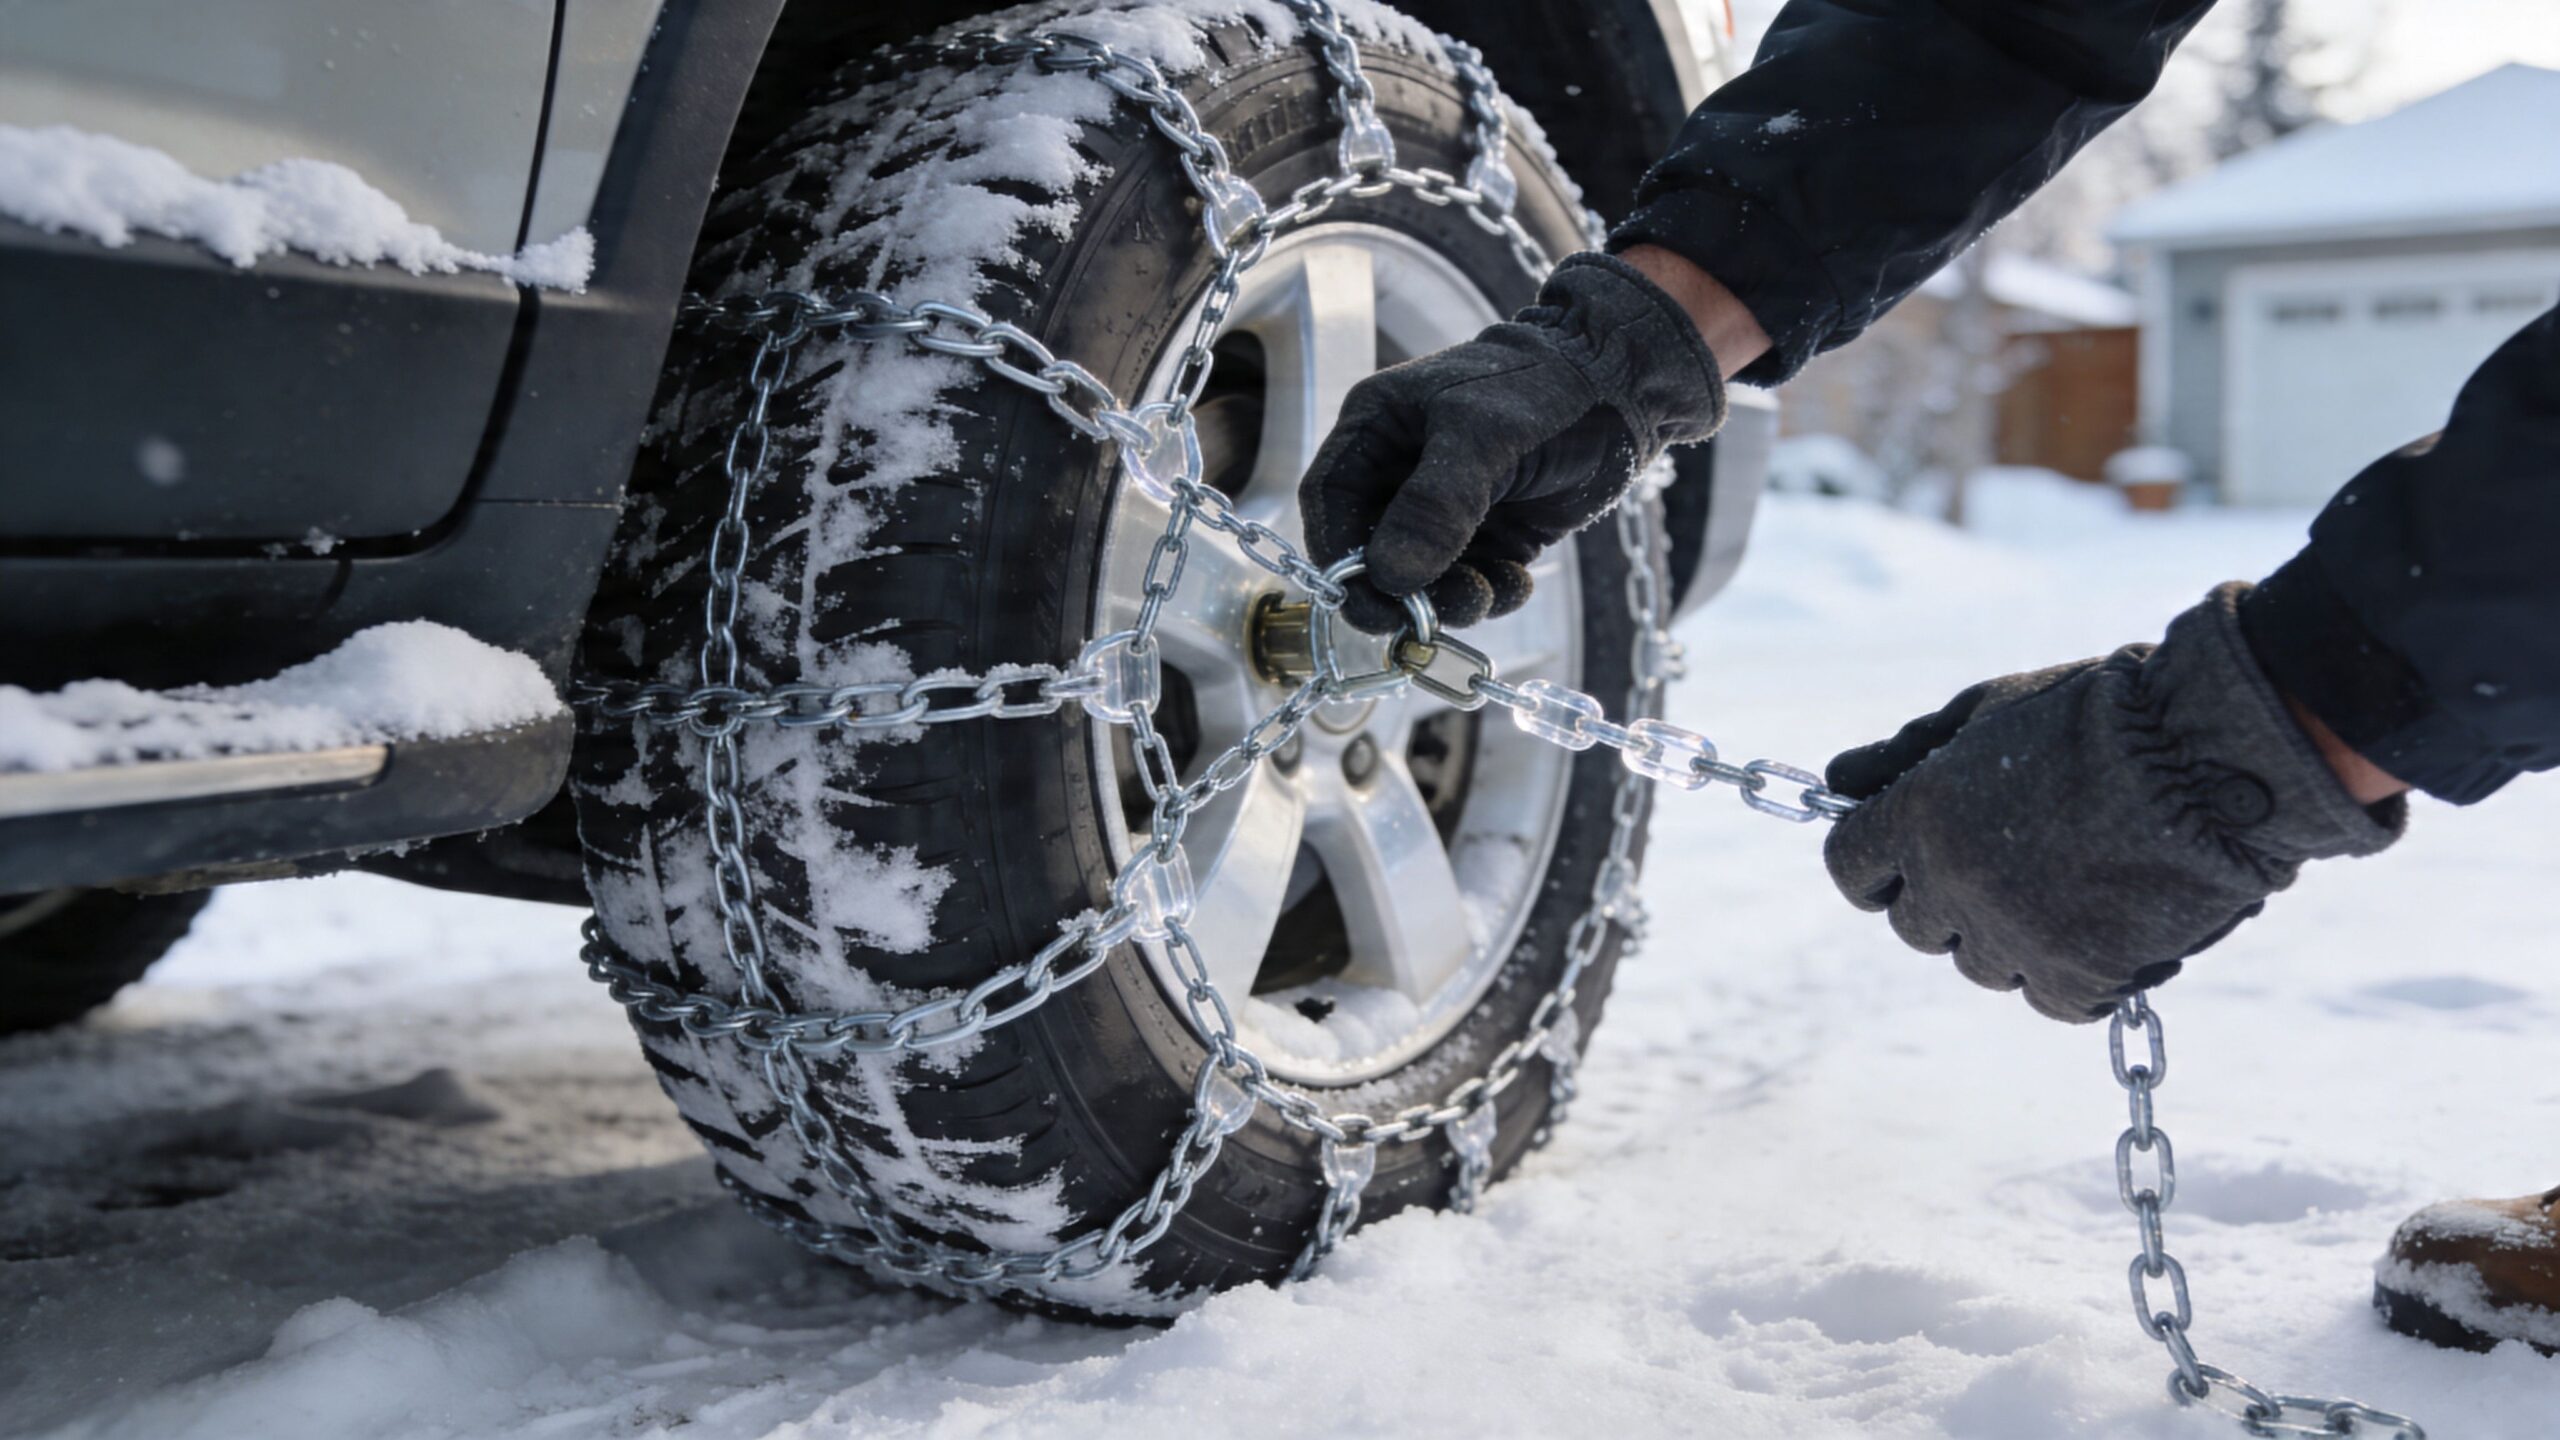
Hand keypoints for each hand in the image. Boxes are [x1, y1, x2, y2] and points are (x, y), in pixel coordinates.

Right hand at [1300, 253, 1726, 633]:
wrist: (1625, 382)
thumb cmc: (1542, 384)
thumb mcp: (1482, 435)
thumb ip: (1434, 506)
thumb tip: (1389, 576)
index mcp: (1381, 428)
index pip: (1331, 500)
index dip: (1336, 552)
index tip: (1359, 594)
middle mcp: (1405, 471)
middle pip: (1373, 549)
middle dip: (1395, 590)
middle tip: (1415, 622)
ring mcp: (1451, 506)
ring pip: (1425, 576)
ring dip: (1449, 599)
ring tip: (1484, 595)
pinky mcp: (1495, 532)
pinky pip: (1475, 580)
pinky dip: (1492, 593)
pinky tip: (1517, 581)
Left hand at [1822, 585, 2404, 1021]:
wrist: (2210, 752)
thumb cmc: (2097, 718)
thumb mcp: (1988, 711)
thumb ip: (1905, 754)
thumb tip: (1839, 783)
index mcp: (1918, 815)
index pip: (1852, 868)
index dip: (1878, 865)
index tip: (1911, 859)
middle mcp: (1952, 882)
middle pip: (1915, 924)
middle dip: (1949, 899)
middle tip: (2016, 859)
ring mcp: (2013, 934)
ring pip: (1980, 965)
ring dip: (2013, 936)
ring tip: (2076, 880)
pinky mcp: (2079, 974)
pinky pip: (2051, 1000)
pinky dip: (2076, 974)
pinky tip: (2112, 924)